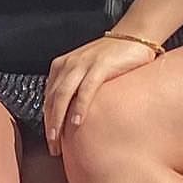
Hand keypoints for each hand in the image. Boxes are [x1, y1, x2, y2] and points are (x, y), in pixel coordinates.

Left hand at [43, 34, 158, 154]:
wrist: (135, 36)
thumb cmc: (113, 57)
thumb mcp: (88, 71)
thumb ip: (78, 88)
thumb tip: (71, 116)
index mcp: (62, 66)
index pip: (49, 98)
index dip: (47, 120)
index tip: (50, 139)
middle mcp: (69, 64)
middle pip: (52, 99)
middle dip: (50, 125)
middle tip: (52, 146)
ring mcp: (83, 64)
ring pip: (63, 95)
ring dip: (58, 119)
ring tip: (57, 139)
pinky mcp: (100, 65)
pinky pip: (85, 89)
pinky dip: (79, 106)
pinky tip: (76, 121)